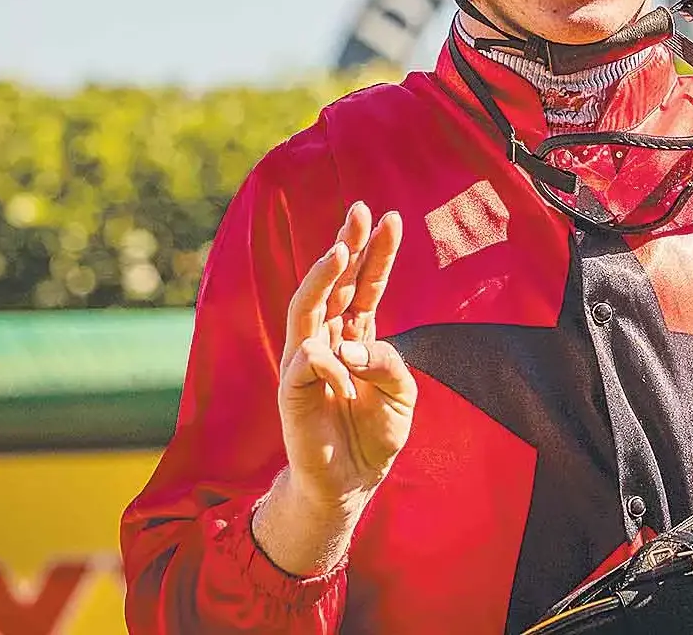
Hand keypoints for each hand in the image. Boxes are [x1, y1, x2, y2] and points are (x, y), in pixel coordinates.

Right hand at [277, 200, 415, 509]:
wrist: (351, 482)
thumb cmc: (375, 434)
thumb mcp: (401, 395)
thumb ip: (387, 364)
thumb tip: (349, 348)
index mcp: (357, 334)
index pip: (367, 284)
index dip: (379, 253)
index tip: (392, 218)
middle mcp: (328, 338)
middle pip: (336, 283)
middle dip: (349, 245)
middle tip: (360, 211)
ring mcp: (306, 361)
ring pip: (308, 308)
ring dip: (322, 278)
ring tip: (340, 251)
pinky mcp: (291, 389)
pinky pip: (304, 363)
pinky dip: (320, 357)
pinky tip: (333, 355)